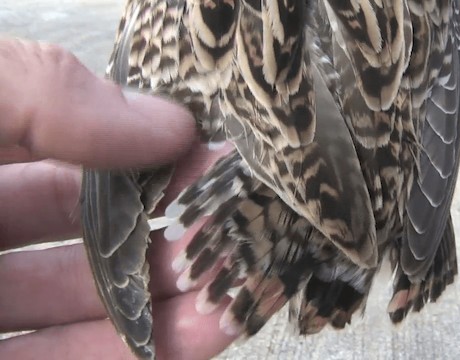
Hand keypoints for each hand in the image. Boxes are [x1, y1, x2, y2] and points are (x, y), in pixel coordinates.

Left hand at [0, 38, 237, 358]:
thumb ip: (39, 95)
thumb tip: (166, 121)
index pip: (71, 151)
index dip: (145, 154)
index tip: (215, 159)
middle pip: (93, 235)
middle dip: (174, 234)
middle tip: (245, 232)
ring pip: (93, 305)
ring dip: (177, 301)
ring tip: (247, 288)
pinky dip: (144, 352)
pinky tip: (206, 333)